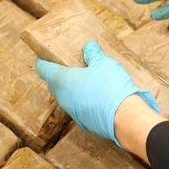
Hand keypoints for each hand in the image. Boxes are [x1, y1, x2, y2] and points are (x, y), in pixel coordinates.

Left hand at [36, 41, 159, 144]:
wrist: (125, 119)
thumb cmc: (111, 87)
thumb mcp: (103, 63)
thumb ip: (93, 54)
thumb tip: (89, 47)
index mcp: (62, 80)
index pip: (43, 69)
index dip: (43, 61)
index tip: (45, 56)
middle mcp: (63, 98)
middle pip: (53, 83)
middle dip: (58, 74)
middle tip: (68, 65)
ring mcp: (72, 112)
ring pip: (65, 97)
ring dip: (71, 88)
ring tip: (84, 79)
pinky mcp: (83, 122)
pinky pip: (77, 107)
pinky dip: (81, 100)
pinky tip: (95, 95)